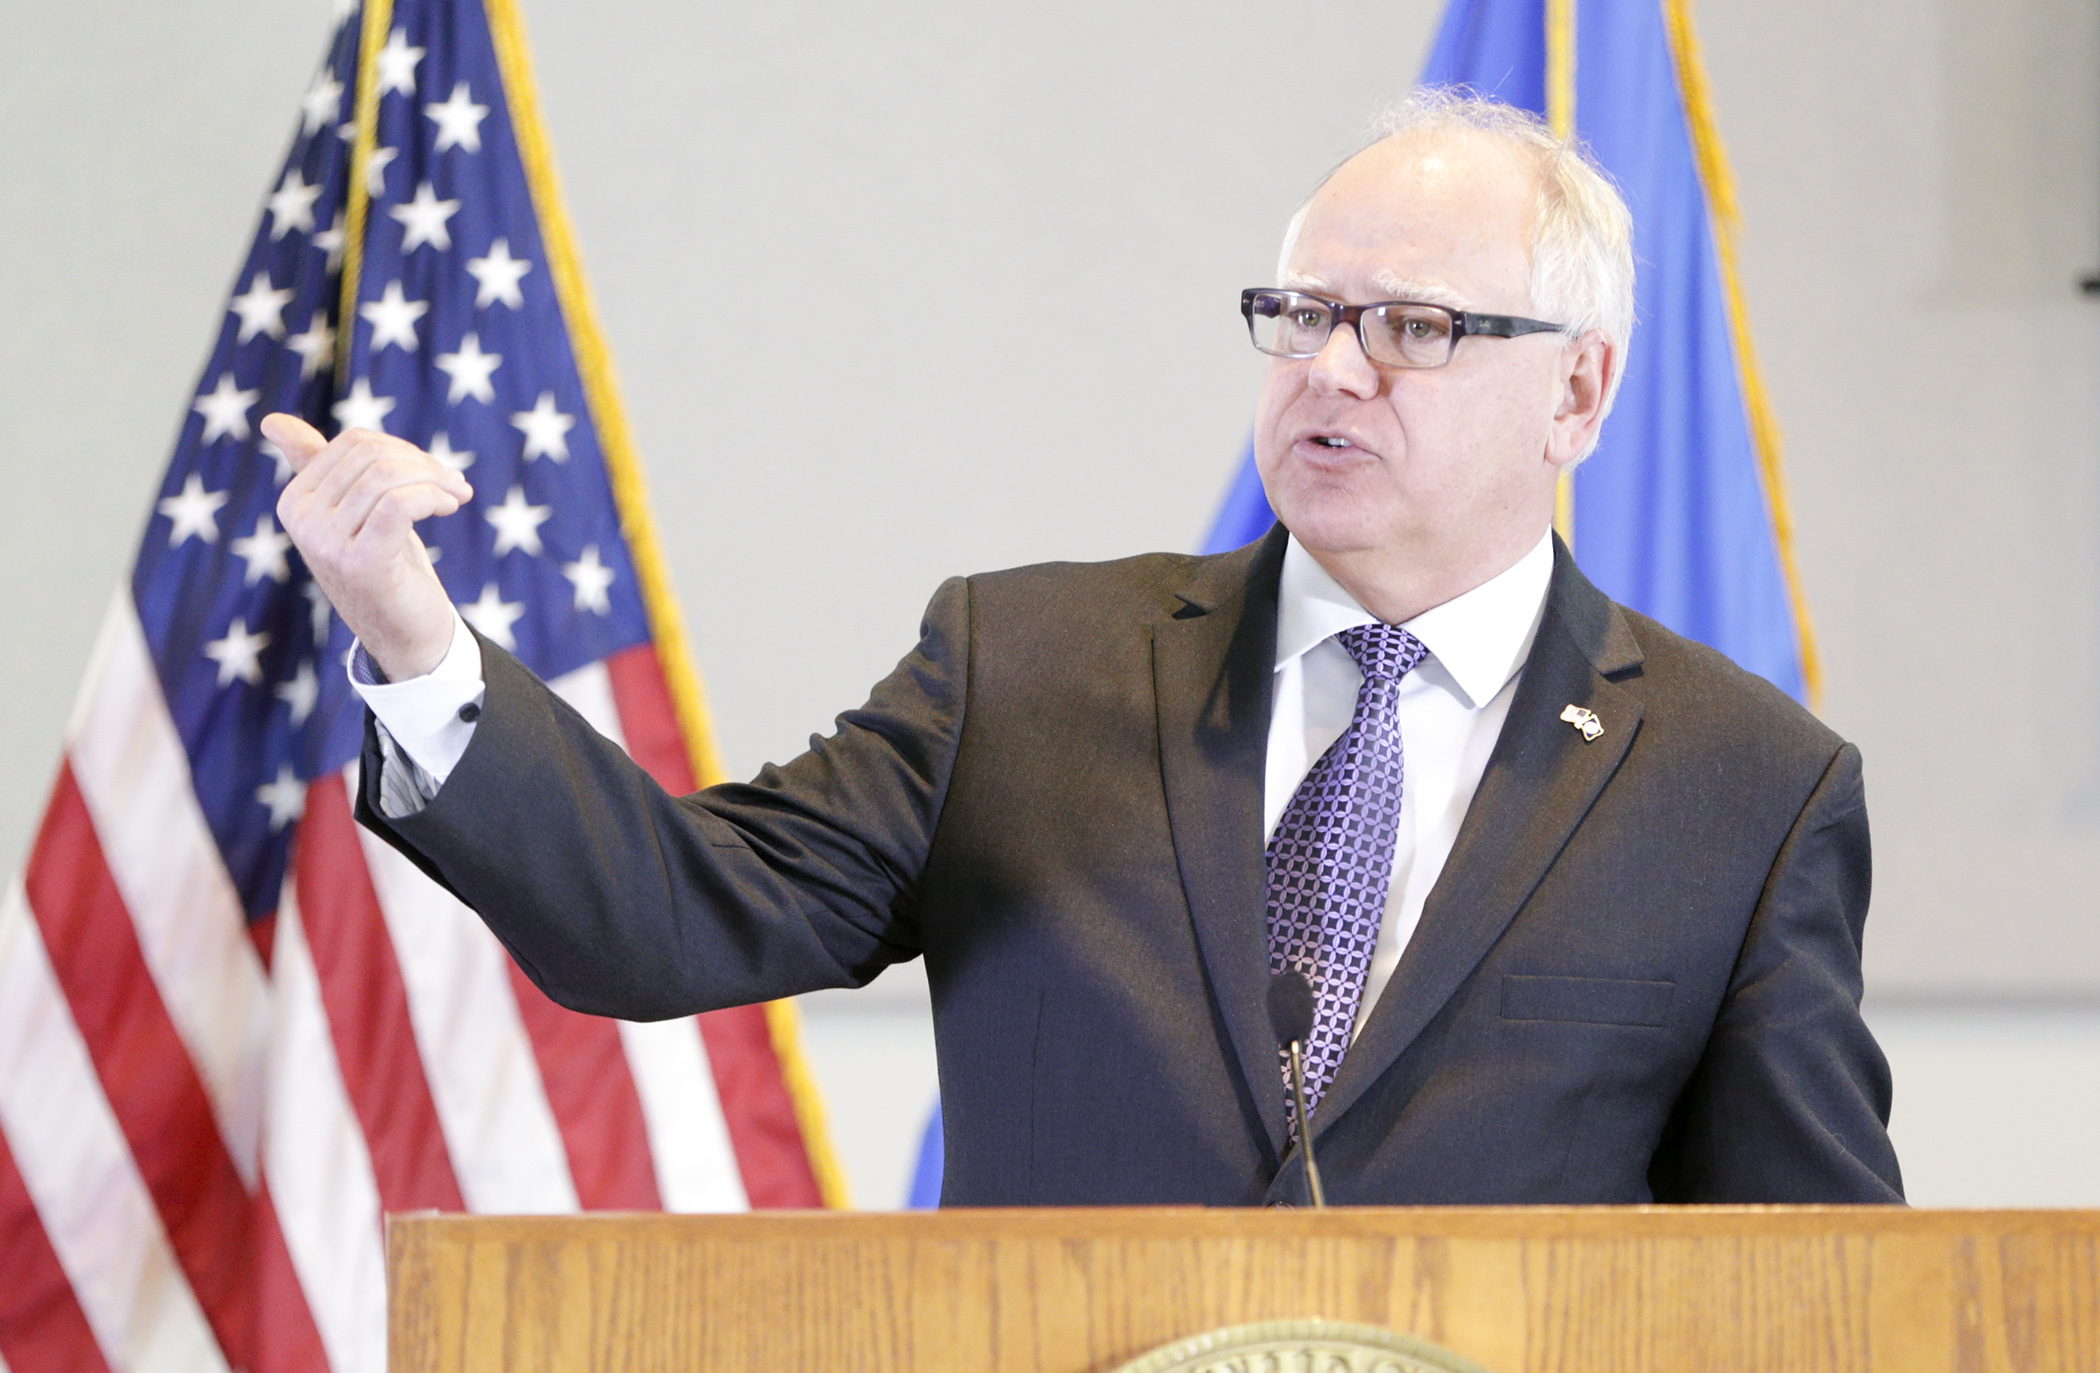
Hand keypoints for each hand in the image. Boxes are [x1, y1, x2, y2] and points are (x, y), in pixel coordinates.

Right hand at [267, 414, 471, 680]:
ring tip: (457, 495)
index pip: (354, 443)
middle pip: (372, 455)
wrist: (405, 633)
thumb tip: (272, 421)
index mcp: (294, 501)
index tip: (435, 472)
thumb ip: (317, 467)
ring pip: (388, 476)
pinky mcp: (360, 562)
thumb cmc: (384, 564)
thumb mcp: (353, 510)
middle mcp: (301, 521)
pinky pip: (400, 503)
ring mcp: (326, 543)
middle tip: (454, 484)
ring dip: (437, 480)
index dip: (403, 449)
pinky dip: (433, 496)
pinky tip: (450, 506)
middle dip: (424, 463)